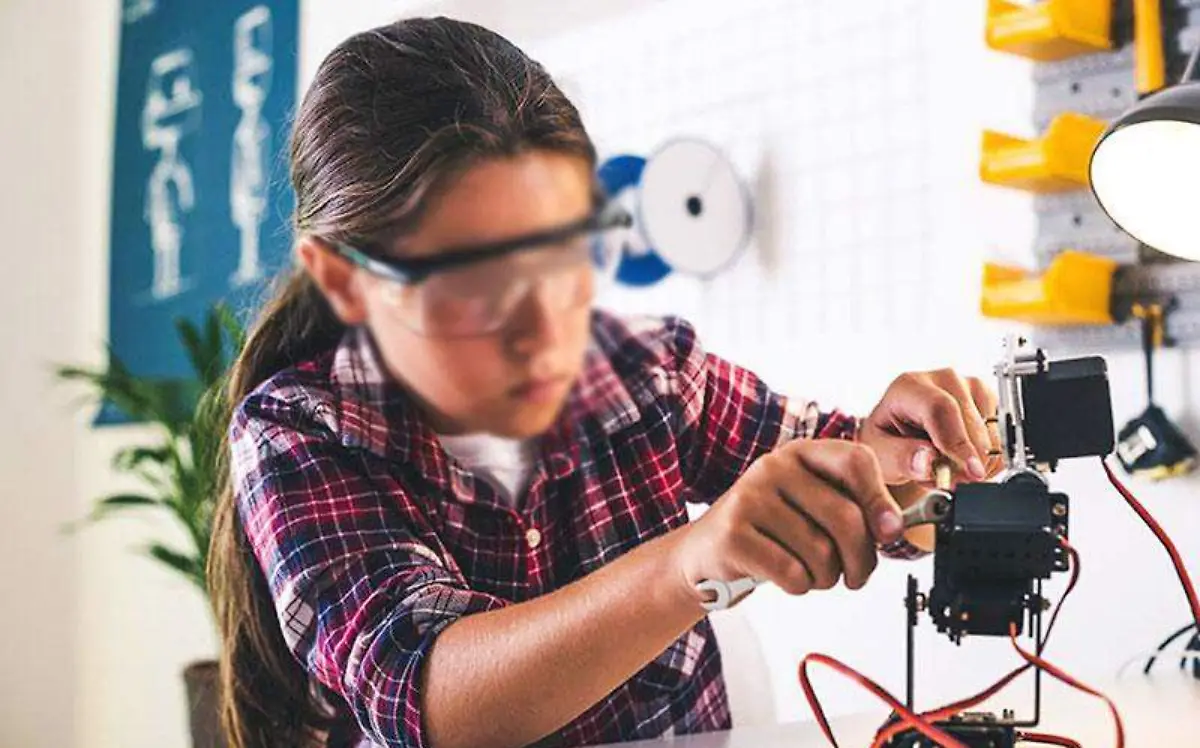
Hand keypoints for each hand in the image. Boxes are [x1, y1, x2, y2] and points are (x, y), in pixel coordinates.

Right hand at [673, 440, 901, 600]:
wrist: (705, 552)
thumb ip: (853, 508)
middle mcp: (774, 467)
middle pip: (846, 517)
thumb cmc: (770, 532)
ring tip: (809, 572)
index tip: (890, 532)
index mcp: (801, 454)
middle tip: (855, 575)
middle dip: (861, 560)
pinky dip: (799, 586)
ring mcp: (750, 498)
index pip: (856, 461)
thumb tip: (895, 526)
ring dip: (826, 577)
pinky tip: (785, 577)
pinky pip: (792, 572)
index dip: (881, 499)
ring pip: (822, 552)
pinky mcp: (733, 535)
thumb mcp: (810, 507)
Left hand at [858, 369, 1001, 486]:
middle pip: (971, 423)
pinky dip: (986, 459)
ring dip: (974, 461)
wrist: (899, 437)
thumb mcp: (880, 453)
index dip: (958, 443)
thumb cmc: (887, 440)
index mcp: (909, 386)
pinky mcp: (988, 400)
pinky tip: (962, 461)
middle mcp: (943, 379)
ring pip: (990, 432)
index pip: (941, 409)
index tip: (971, 472)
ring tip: (946, 466)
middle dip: (967, 461)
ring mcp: (969, 387)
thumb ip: (900, 458)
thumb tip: (926, 461)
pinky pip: (1001, 437)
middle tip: (950, 481)